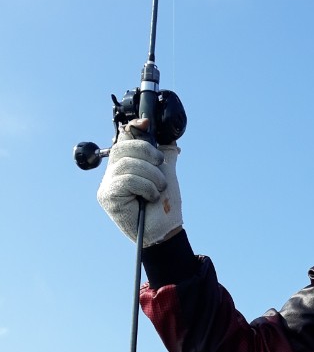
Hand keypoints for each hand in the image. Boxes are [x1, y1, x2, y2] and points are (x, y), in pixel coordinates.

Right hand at [96, 122, 182, 245]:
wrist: (167, 229)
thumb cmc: (165, 204)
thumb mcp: (166, 172)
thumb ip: (164, 154)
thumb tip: (168, 136)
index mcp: (125, 164)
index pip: (122, 138)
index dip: (133, 128)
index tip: (146, 123)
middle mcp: (112, 173)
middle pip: (123, 147)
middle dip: (147, 153)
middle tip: (160, 166)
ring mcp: (106, 185)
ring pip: (127, 164)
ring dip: (151, 175)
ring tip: (158, 188)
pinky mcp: (106, 196)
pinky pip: (127, 180)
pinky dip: (145, 186)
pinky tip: (150, 197)